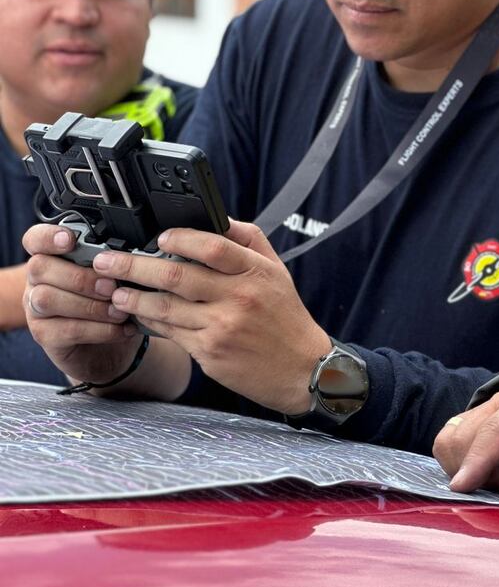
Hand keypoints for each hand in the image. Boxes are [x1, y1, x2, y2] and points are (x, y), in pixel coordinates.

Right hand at [23, 222, 147, 385]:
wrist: (114, 345)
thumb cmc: (114, 301)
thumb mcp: (118, 277)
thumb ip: (115, 263)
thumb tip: (133, 255)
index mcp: (54, 258)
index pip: (35, 239)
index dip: (47, 236)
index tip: (70, 239)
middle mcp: (38, 281)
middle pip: (39, 267)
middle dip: (80, 276)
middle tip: (112, 287)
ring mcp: (35, 309)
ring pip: (47, 299)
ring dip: (91, 305)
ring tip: (121, 312)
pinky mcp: (45, 335)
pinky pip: (66, 329)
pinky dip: (99, 329)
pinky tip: (121, 329)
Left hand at [85, 218, 330, 414]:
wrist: (302, 369)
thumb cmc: (285, 318)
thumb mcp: (277, 272)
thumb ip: (248, 242)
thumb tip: (218, 218)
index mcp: (256, 273)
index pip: (213, 246)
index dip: (180, 238)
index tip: (158, 237)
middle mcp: (239, 298)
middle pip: (177, 275)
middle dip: (134, 266)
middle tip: (108, 262)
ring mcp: (222, 327)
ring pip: (164, 307)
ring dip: (133, 297)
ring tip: (115, 291)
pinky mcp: (210, 353)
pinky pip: (170, 332)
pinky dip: (149, 322)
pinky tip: (138, 315)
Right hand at [434, 388, 498, 501]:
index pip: (491, 433)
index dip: (475, 462)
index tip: (461, 489)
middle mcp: (497, 404)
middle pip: (461, 438)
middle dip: (476, 471)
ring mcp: (481, 412)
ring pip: (449, 442)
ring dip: (465, 468)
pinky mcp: (471, 424)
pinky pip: (449, 445)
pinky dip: (460, 464)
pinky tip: (487, 471)